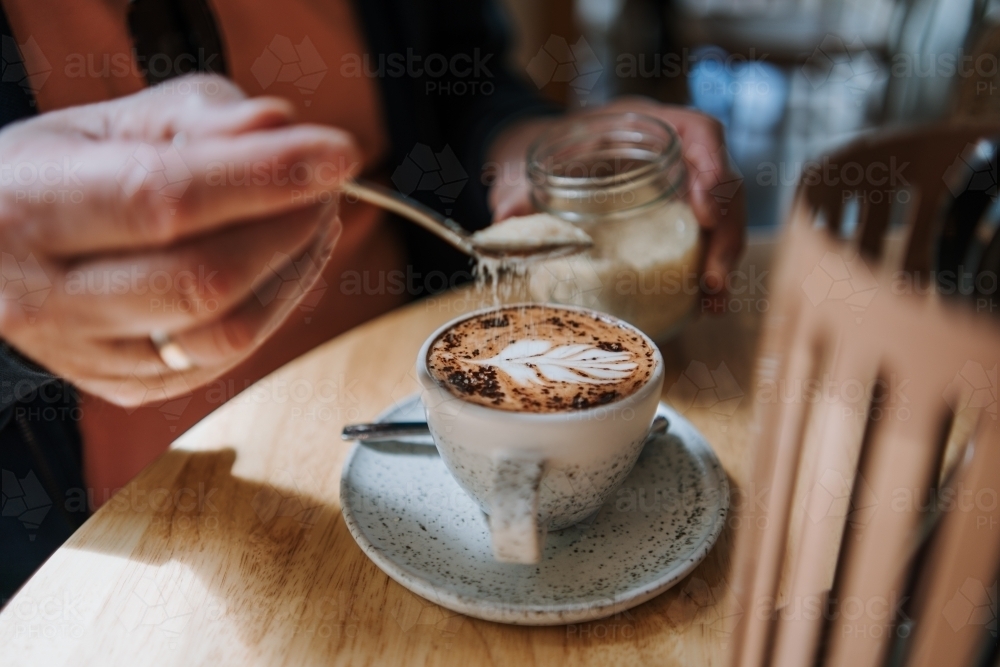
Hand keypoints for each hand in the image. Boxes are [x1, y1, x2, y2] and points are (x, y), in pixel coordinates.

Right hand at [0, 75, 359, 405]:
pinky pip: (224, 361)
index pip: (162, 199)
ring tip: (313, 219)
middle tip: (326, 184)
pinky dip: (273, 308)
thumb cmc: (55, 173)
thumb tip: (278, 127)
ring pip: (225, 334)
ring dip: (295, 273)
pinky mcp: (123, 387)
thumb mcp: (111, 120)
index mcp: (29, 206)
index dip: (262, 179)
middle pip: (203, 280)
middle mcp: (46, 297)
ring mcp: (85, 355)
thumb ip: (199, 117)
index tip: (335, 155)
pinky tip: (284, 263)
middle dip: (290, 228)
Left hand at [487, 97, 745, 310]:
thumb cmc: (533, 154)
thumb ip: (513, 188)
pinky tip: (703, 303)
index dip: (713, 168)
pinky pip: (703, 239)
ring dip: (722, 259)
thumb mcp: (519, 166)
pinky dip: (706, 270)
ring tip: (713, 300)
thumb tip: (506, 217)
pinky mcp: (672, 217)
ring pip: (721, 217)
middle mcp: (669, 151)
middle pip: (722, 183)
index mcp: (640, 125)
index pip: (699, 130)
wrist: (531, 161)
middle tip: (713, 280)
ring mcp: (676, 185)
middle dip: (725, 233)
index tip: (706, 213)